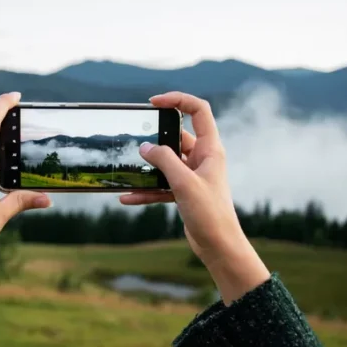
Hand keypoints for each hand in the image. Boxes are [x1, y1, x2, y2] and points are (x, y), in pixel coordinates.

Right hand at [120, 92, 269, 303]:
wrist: (219, 246)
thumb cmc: (210, 214)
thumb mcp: (184, 183)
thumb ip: (164, 161)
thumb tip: (145, 147)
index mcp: (210, 149)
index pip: (198, 111)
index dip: (178, 100)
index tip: (154, 103)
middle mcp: (202, 158)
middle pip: (176, 136)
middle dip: (155, 138)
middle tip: (135, 139)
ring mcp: (192, 176)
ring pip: (165, 163)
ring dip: (147, 167)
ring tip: (127, 169)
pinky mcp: (184, 192)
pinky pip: (161, 185)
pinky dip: (146, 190)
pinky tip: (127, 197)